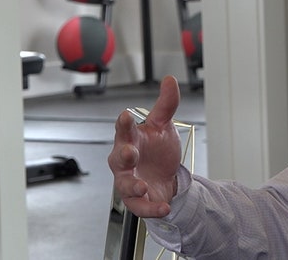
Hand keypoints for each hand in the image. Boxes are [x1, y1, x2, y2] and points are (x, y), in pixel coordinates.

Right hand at [108, 75, 182, 217]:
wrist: (168, 177)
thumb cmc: (158, 149)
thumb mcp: (164, 126)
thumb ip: (167, 104)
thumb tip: (169, 80)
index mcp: (132, 139)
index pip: (124, 129)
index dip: (124, 123)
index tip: (126, 115)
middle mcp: (126, 161)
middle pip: (118, 158)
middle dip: (124, 155)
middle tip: (130, 153)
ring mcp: (130, 181)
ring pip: (124, 185)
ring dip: (132, 186)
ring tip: (143, 186)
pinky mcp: (138, 199)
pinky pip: (141, 206)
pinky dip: (152, 208)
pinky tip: (163, 206)